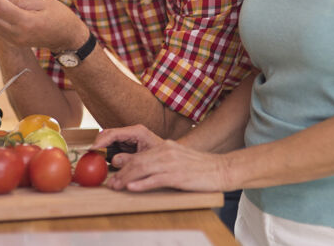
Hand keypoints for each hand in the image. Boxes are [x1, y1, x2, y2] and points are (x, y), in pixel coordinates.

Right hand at [92, 124, 164, 154]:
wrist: (171, 158)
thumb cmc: (163, 157)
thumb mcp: (146, 159)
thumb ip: (131, 160)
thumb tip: (114, 161)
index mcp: (137, 132)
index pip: (114, 133)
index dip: (101, 141)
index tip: (92, 149)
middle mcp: (131, 132)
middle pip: (108, 134)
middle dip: (98, 144)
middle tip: (89, 154)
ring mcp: (129, 137)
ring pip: (109, 139)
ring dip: (101, 148)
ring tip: (93, 157)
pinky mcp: (127, 144)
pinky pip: (112, 145)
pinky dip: (106, 151)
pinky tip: (101, 159)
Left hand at [106, 138, 232, 192]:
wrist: (222, 169)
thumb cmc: (201, 167)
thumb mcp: (178, 158)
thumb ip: (162, 160)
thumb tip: (144, 168)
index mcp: (166, 147)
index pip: (139, 155)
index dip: (124, 165)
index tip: (114, 173)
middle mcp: (167, 152)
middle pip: (137, 161)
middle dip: (121, 172)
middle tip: (111, 182)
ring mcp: (172, 163)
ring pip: (143, 169)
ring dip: (126, 178)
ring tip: (117, 186)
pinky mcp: (178, 175)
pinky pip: (156, 179)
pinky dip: (142, 183)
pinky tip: (132, 187)